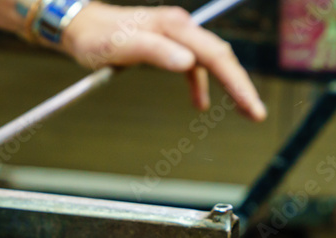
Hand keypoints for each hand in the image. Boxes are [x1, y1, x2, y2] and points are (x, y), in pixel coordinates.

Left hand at [62, 2, 265, 120]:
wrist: (79, 26)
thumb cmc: (95, 37)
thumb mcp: (120, 46)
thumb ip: (154, 52)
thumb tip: (188, 62)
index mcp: (173, 27)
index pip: (215, 55)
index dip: (236, 82)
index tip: (250, 106)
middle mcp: (179, 28)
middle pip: (220, 57)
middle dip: (241, 86)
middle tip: (256, 114)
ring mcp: (174, 36)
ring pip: (210, 61)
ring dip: (227, 85)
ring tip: (244, 110)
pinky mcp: (166, 46)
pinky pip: (192, 65)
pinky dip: (200, 83)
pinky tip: (201, 103)